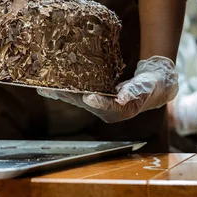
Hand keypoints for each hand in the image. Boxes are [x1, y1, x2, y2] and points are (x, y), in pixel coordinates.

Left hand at [38, 56, 178, 123]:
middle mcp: (106, 110)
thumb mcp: (145, 87)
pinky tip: (51, 87)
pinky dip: (65, 90)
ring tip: (45, 86)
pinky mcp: (94, 98)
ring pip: (78, 99)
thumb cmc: (149, 86)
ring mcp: (99, 105)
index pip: (105, 106)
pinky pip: (77, 94)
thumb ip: (134, 91)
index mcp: (120, 110)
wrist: (150, 87)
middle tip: (53, 88)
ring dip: (62, 93)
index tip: (87, 97)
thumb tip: (123, 97)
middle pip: (85, 103)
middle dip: (69, 96)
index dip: (96, 101)